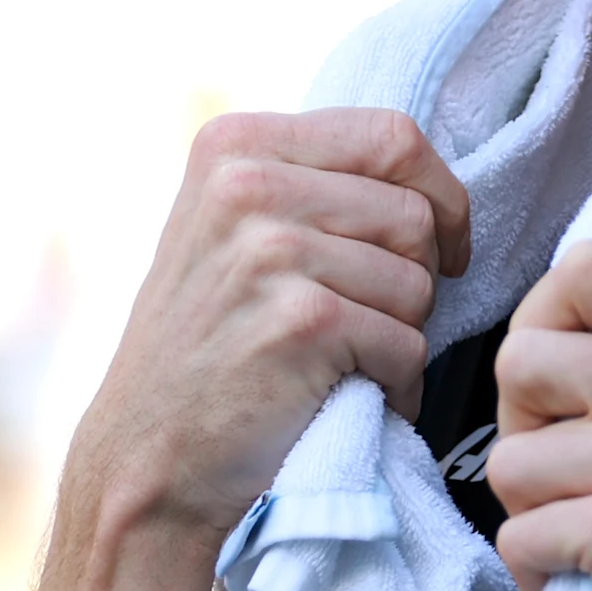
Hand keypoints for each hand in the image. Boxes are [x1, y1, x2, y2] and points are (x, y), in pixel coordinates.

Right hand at [69, 110, 469, 538]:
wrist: (149, 454)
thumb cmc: (210, 343)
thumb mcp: (231, 226)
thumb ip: (309, 180)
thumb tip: (425, 167)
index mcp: (237, 144)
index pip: (393, 136)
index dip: (440, 194)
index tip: (442, 244)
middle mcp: (247, 185)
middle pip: (414, 215)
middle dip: (417, 278)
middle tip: (366, 321)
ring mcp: (272, 252)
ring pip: (418, 283)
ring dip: (402, 336)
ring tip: (343, 362)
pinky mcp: (303, 322)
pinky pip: (408, 346)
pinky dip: (396, 386)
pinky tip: (344, 397)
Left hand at [487, 243, 591, 590]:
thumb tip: (546, 331)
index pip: (586, 266)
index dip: (543, 322)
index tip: (560, 390)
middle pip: (520, 359)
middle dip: (522, 429)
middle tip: (571, 483)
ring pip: (507, 461)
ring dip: (531, 516)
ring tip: (589, 546)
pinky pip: (516, 537)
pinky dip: (537, 578)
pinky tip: (589, 589)